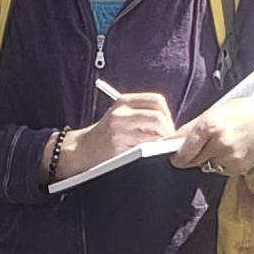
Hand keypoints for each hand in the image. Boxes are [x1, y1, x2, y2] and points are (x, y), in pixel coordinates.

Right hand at [61, 91, 176, 178]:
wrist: (83, 148)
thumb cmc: (107, 132)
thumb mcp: (121, 113)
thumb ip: (142, 112)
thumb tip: (169, 122)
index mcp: (124, 101)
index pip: (157, 100)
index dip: (167, 113)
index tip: (167, 124)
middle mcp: (121, 113)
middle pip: (158, 117)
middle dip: (168, 130)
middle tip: (167, 139)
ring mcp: (119, 130)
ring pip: (153, 135)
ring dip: (161, 143)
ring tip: (157, 146)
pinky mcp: (118, 147)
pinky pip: (144, 149)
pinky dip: (150, 151)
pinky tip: (145, 152)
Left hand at [170, 97, 253, 179]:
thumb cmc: (244, 113)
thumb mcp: (216, 111)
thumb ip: (193, 128)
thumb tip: (171, 141)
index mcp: (210, 125)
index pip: (184, 149)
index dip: (176, 155)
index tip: (174, 156)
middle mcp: (219, 143)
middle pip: (192, 160)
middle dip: (191, 157)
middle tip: (200, 147)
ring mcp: (229, 157)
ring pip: (206, 165)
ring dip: (207, 159)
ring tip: (222, 144)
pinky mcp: (238, 168)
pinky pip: (220, 169)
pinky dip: (222, 163)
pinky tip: (233, 150)